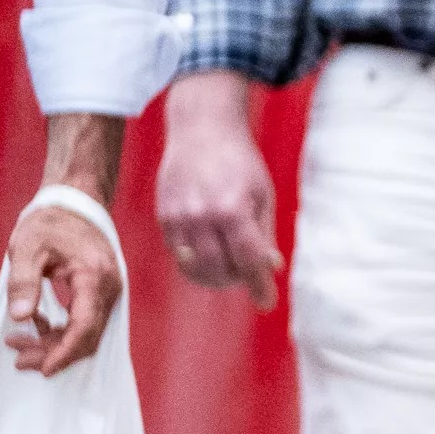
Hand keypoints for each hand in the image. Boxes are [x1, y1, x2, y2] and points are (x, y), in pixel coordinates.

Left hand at [3, 200, 122, 375]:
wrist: (75, 204)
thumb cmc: (51, 223)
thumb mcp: (27, 247)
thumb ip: (24, 281)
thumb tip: (21, 317)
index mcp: (93, 277)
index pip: (85, 326)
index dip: (65, 351)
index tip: (44, 368)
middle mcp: (108, 288)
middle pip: (88, 336)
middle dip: (54, 352)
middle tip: (19, 358)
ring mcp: (108, 292)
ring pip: (88, 332)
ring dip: (56, 344)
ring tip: (20, 343)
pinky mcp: (101, 293)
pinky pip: (86, 321)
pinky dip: (62, 330)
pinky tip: (36, 324)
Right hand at [157, 71, 285, 309]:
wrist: (201, 130)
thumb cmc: (239, 161)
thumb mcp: (263, 194)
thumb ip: (264, 233)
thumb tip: (270, 268)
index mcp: (231, 211)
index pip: (248, 261)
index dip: (259, 285)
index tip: (267, 302)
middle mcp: (200, 217)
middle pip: (219, 270)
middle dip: (237, 280)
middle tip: (249, 277)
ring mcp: (178, 218)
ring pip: (195, 267)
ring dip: (215, 276)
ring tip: (230, 270)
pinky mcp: (164, 217)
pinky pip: (179, 254)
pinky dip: (196, 263)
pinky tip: (209, 255)